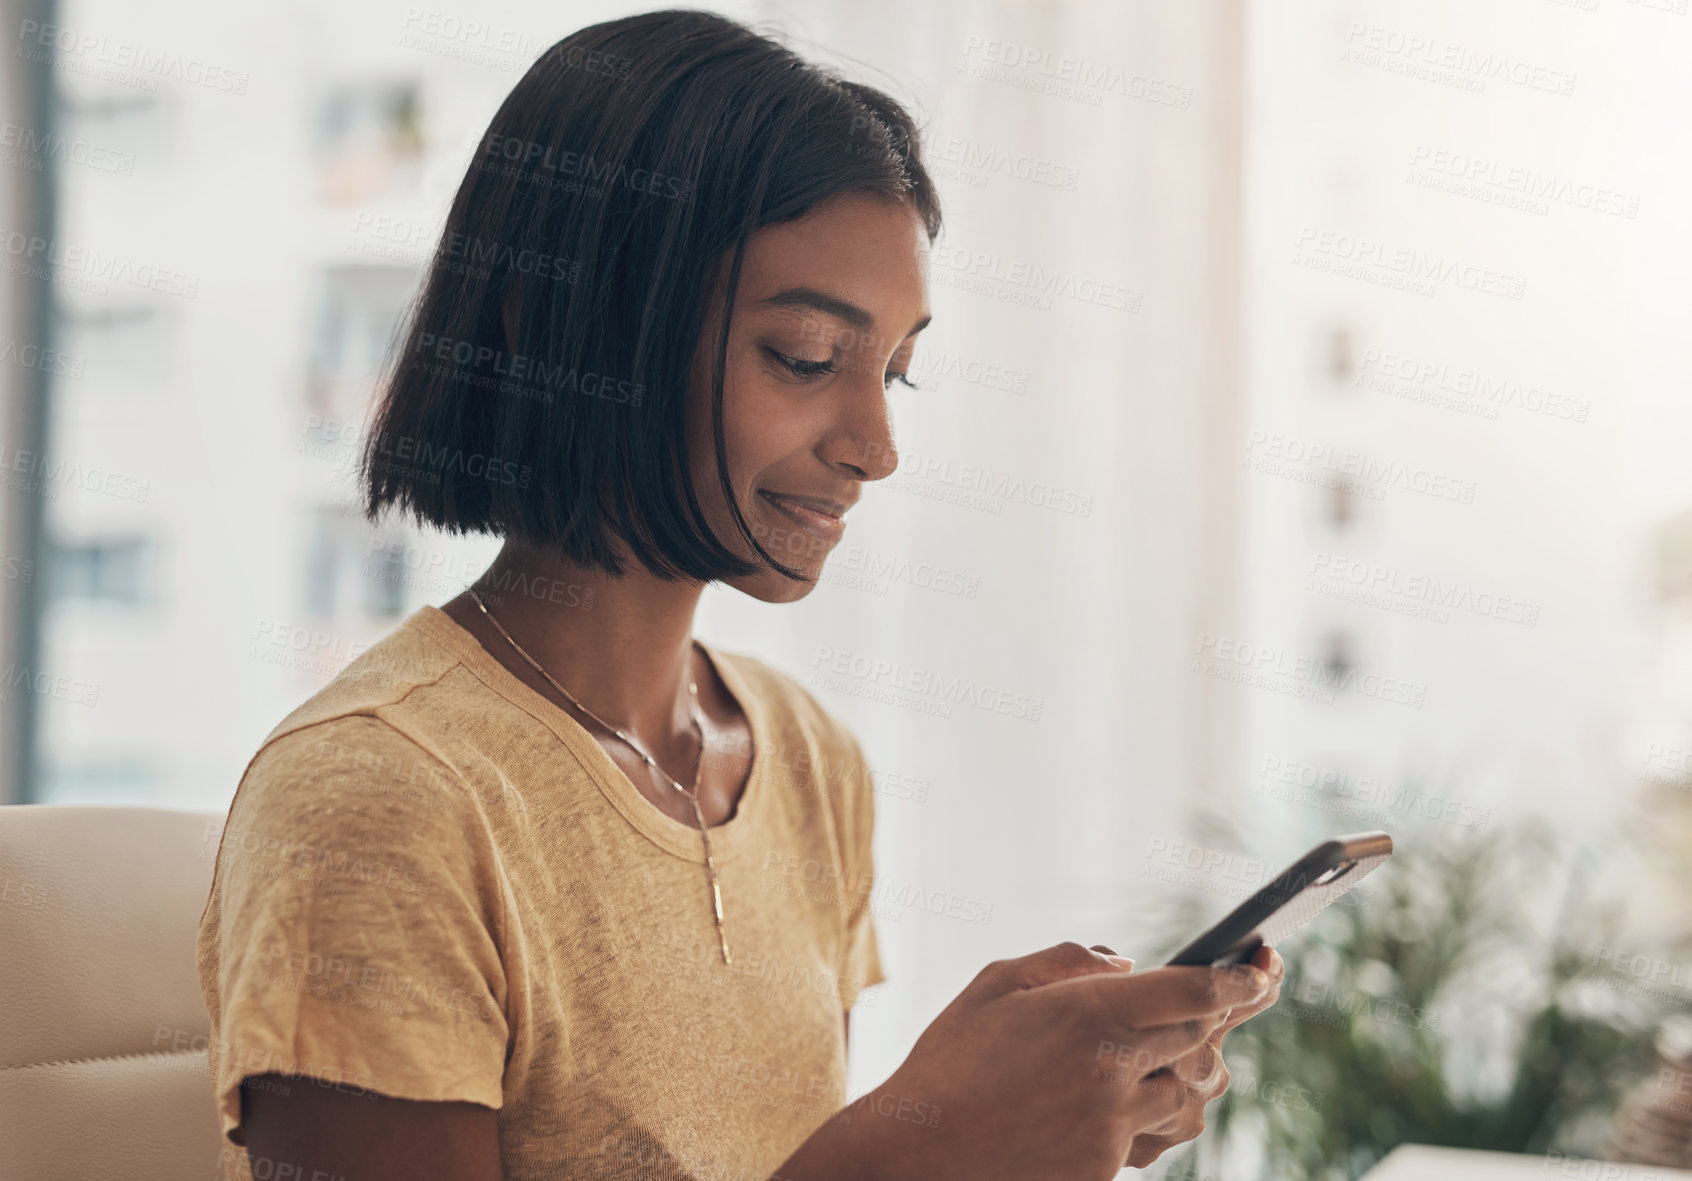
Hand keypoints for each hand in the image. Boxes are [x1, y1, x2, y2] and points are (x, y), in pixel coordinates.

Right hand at [786, 940, 1275, 1180]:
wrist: (918, 1154)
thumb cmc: (950, 1063)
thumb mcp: (996, 985)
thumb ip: (1066, 962)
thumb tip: (1124, 961)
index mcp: (1087, 1014)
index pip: (1192, 991)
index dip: (1238, 976)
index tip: (1263, 964)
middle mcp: (1112, 1070)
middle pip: (1203, 1038)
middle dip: (1232, 1011)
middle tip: (1253, 987)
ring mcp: (1113, 1126)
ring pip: (1193, 1095)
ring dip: (1202, 1068)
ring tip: (1202, 1045)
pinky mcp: (1106, 1168)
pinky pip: (1161, 1137)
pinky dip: (1168, 1114)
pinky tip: (1152, 1097)